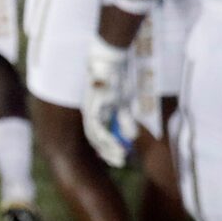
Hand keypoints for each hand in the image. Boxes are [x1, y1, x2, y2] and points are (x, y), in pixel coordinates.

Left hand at [82, 40, 134, 170]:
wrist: (108, 58)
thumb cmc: (116, 77)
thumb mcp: (122, 101)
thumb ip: (124, 119)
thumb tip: (131, 137)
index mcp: (95, 111)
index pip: (97, 134)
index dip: (105, 148)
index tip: (114, 158)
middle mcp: (91, 112)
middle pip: (95, 139)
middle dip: (107, 153)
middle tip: (119, 163)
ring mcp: (91, 109)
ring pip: (96, 136)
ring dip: (108, 149)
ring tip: (120, 159)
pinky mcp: (94, 105)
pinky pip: (98, 127)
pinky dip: (107, 139)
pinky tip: (118, 146)